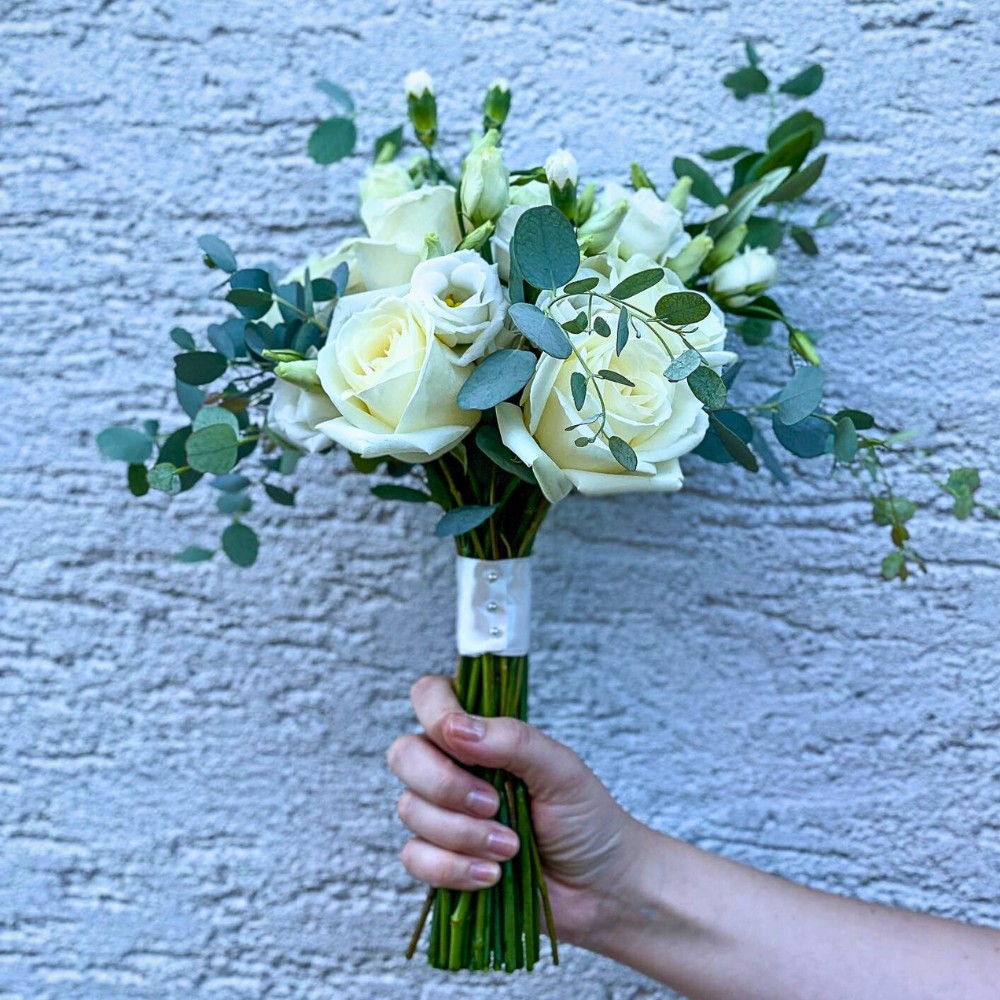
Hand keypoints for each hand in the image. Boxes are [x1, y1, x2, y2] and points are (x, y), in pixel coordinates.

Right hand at [386, 674, 645, 943]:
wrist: (600, 888)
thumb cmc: (586, 818)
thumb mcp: (561, 769)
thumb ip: (513, 740)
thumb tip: (456, 728)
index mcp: (480, 732)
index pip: (430, 697)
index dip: (435, 713)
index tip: (462, 742)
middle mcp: (453, 765)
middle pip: (404, 754)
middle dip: (445, 785)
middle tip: (494, 804)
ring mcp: (442, 813)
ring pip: (410, 810)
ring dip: (463, 834)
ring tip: (510, 847)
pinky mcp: (439, 858)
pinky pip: (415, 858)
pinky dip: (453, 868)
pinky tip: (491, 875)